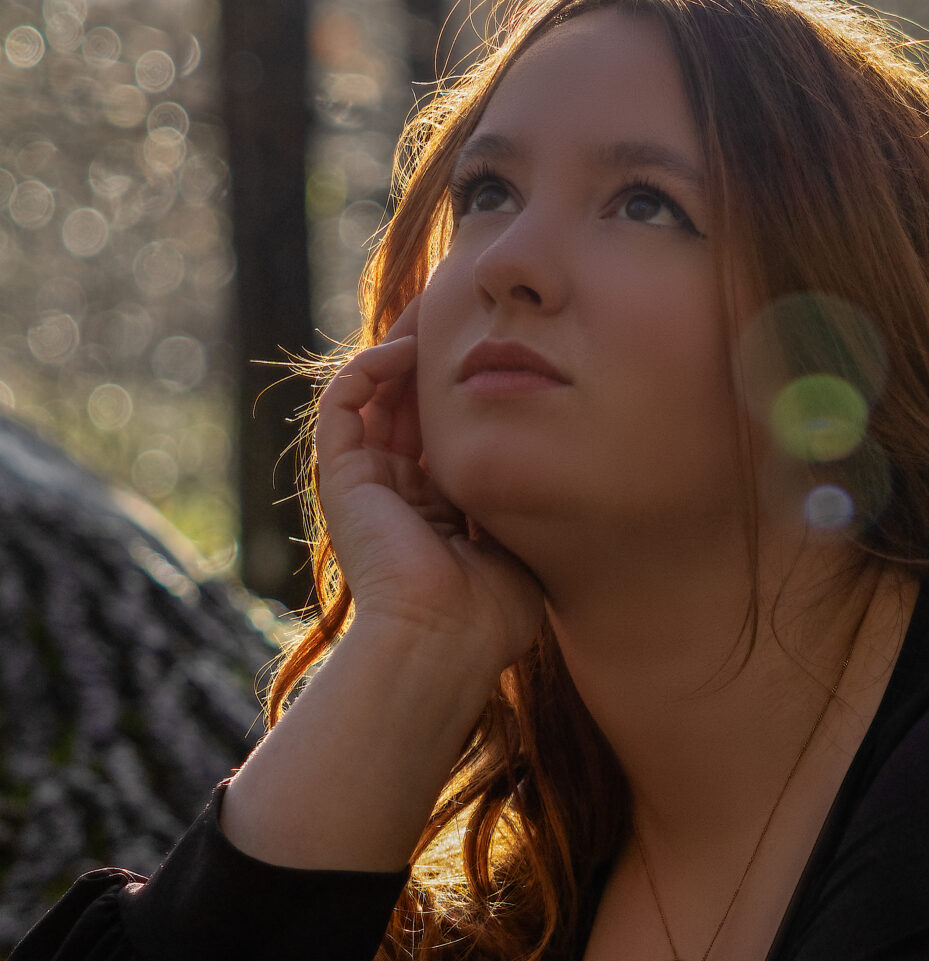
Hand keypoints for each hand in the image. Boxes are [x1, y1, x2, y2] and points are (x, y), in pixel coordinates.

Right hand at [317, 306, 544, 675]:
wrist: (442, 642)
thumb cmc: (491, 612)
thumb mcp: (520, 541)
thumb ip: (524, 499)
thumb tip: (555, 459)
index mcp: (439, 513)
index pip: (448, 436)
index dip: (469, 394)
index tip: (504, 359)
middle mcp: (399, 495)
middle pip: (411, 407)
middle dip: (435, 362)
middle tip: (465, 319)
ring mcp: (367, 485)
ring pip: (376, 397)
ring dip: (401, 353)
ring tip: (434, 317)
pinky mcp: (341, 479)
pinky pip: (342, 405)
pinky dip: (366, 369)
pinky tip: (402, 349)